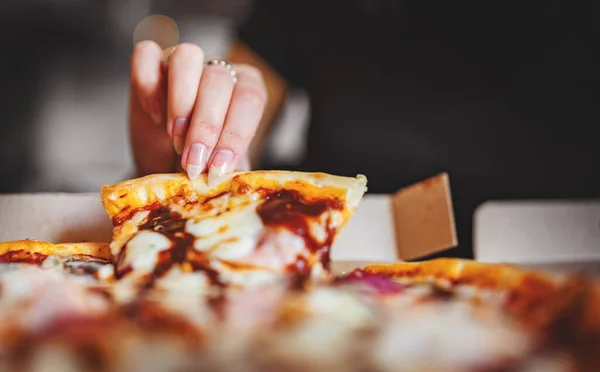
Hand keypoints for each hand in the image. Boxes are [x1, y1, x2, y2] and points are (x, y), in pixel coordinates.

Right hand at [129, 41, 265, 182]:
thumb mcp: (221, 170)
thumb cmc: (202, 165)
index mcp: (247, 90)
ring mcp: (184, 64)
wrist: (166, 167)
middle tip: (193, 163)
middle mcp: (218, 70)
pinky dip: (148, 84)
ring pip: (186, 56)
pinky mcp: (149, 64)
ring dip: (181, 101)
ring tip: (175, 136)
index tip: (218, 168)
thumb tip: (234, 180)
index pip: (249, 100)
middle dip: (205, 127)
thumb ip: (230, 169)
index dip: (235, 134)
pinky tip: (153, 115)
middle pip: (218, 80)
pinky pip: (146, 55)